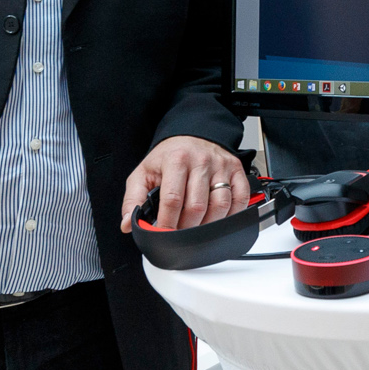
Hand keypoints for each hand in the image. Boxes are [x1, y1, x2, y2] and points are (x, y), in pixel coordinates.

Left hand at [120, 135, 246, 233]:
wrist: (192, 134)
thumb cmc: (169, 156)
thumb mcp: (144, 172)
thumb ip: (133, 198)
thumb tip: (128, 224)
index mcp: (176, 160)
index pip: (172, 199)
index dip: (167, 223)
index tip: (164, 235)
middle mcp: (201, 161)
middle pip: (197, 206)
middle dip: (187, 228)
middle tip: (179, 233)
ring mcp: (221, 166)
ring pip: (220, 205)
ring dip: (208, 225)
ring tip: (197, 229)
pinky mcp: (236, 170)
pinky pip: (240, 199)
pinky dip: (232, 215)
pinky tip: (220, 219)